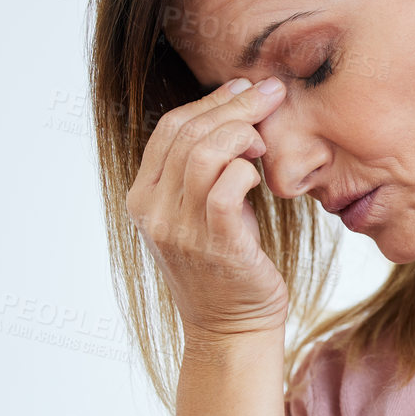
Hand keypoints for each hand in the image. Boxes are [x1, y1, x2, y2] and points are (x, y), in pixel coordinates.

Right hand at [125, 77, 290, 341]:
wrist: (230, 329)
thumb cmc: (227, 265)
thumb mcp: (202, 212)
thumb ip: (204, 169)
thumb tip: (235, 113)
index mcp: (143, 197)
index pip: (168, 128)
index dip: (209, 101)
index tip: (245, 86)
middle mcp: (152, 211)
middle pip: (187, 133)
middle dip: (234, 104)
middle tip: (271, 92)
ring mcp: (179, 229)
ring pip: (203, 153)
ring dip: (242, 133)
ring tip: (267, 138)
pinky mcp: (214, 245)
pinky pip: (226, 187)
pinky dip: (247, 170)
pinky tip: (263, 174)